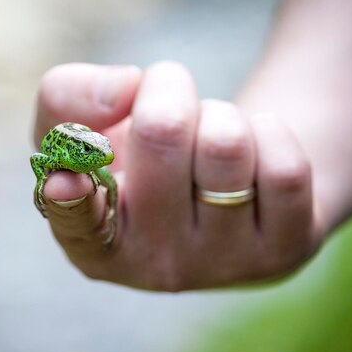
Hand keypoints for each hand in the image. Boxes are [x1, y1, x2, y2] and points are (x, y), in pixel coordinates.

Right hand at [32, 61, 324, 290]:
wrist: (223, 186)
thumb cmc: (143, 156)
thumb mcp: (88, 127)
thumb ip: (67, 97)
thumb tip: (126, 86)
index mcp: (96, 242)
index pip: (77, 225)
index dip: (70, 199)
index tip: (68, 178)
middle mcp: (154, 264)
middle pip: (162, 134)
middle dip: (168, 88)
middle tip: (169, 94)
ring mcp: (221, 265)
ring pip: (227, 143)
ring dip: (219, 114)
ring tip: (212, 135)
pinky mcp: (283, 253)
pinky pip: (284, 166)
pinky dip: (269, 133)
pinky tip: (256, 154)